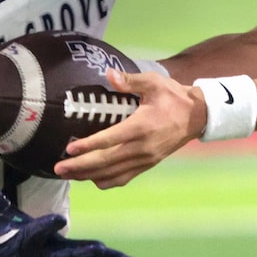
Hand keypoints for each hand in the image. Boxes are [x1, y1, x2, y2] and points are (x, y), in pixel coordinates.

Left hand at [54, 71, 208, 188]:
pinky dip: (106, 181)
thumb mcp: (153, 82)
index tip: (68, 149)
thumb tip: (109, 74)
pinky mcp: (148, 165)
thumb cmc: (173, 96)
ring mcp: (145, 159)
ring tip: (67, 174)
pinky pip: (124, 178)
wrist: (197, 116)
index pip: (109, 140)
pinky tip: (91, 178)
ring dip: (88, 175)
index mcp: (141, 126)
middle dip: (80, 166)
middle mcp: (142, 147)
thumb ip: (130, 80)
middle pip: (106, 161)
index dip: (88, 146)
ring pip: (112, 173)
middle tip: (58, 168)